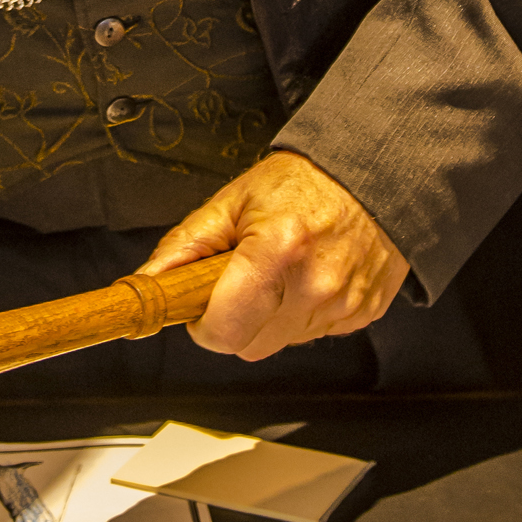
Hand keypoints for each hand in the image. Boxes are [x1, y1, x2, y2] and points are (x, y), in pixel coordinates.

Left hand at [139, 152, 408, 362]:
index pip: (224, 331)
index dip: (204, 325)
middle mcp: (315, 283)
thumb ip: (187, 243)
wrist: (372, 175)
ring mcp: (344, 303)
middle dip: (235, 322)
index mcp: (278, 249)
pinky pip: (315, 334)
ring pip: (281, 343)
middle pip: (250, 346)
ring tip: (281, 272)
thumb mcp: (234, 200)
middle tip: (240, 282)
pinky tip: (310, 277)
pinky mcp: (364, 313)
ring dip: (271, 318)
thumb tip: (149, 279)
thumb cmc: (303, 183)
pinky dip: (304, 314)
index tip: (202, 308)